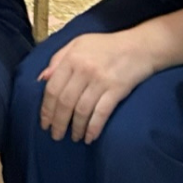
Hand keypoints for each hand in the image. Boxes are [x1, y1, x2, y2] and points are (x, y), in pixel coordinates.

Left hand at [38, 30, 161, 144]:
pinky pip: (101, 113)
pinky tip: (90, 137)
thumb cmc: (106, 45)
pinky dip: (93, 128)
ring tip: (74, 138)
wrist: (140, 46)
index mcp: (72, 58)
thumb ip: (58, 58)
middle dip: (58, 123)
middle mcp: (84, 70)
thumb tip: (42, 78)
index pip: (52, 88)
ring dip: (75, 128)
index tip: (44, 123)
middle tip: (56, 135)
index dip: (46, 109)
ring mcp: (100, 81)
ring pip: (81, 110)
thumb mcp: (78, 43)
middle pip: (65, 102)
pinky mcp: (116, 90)